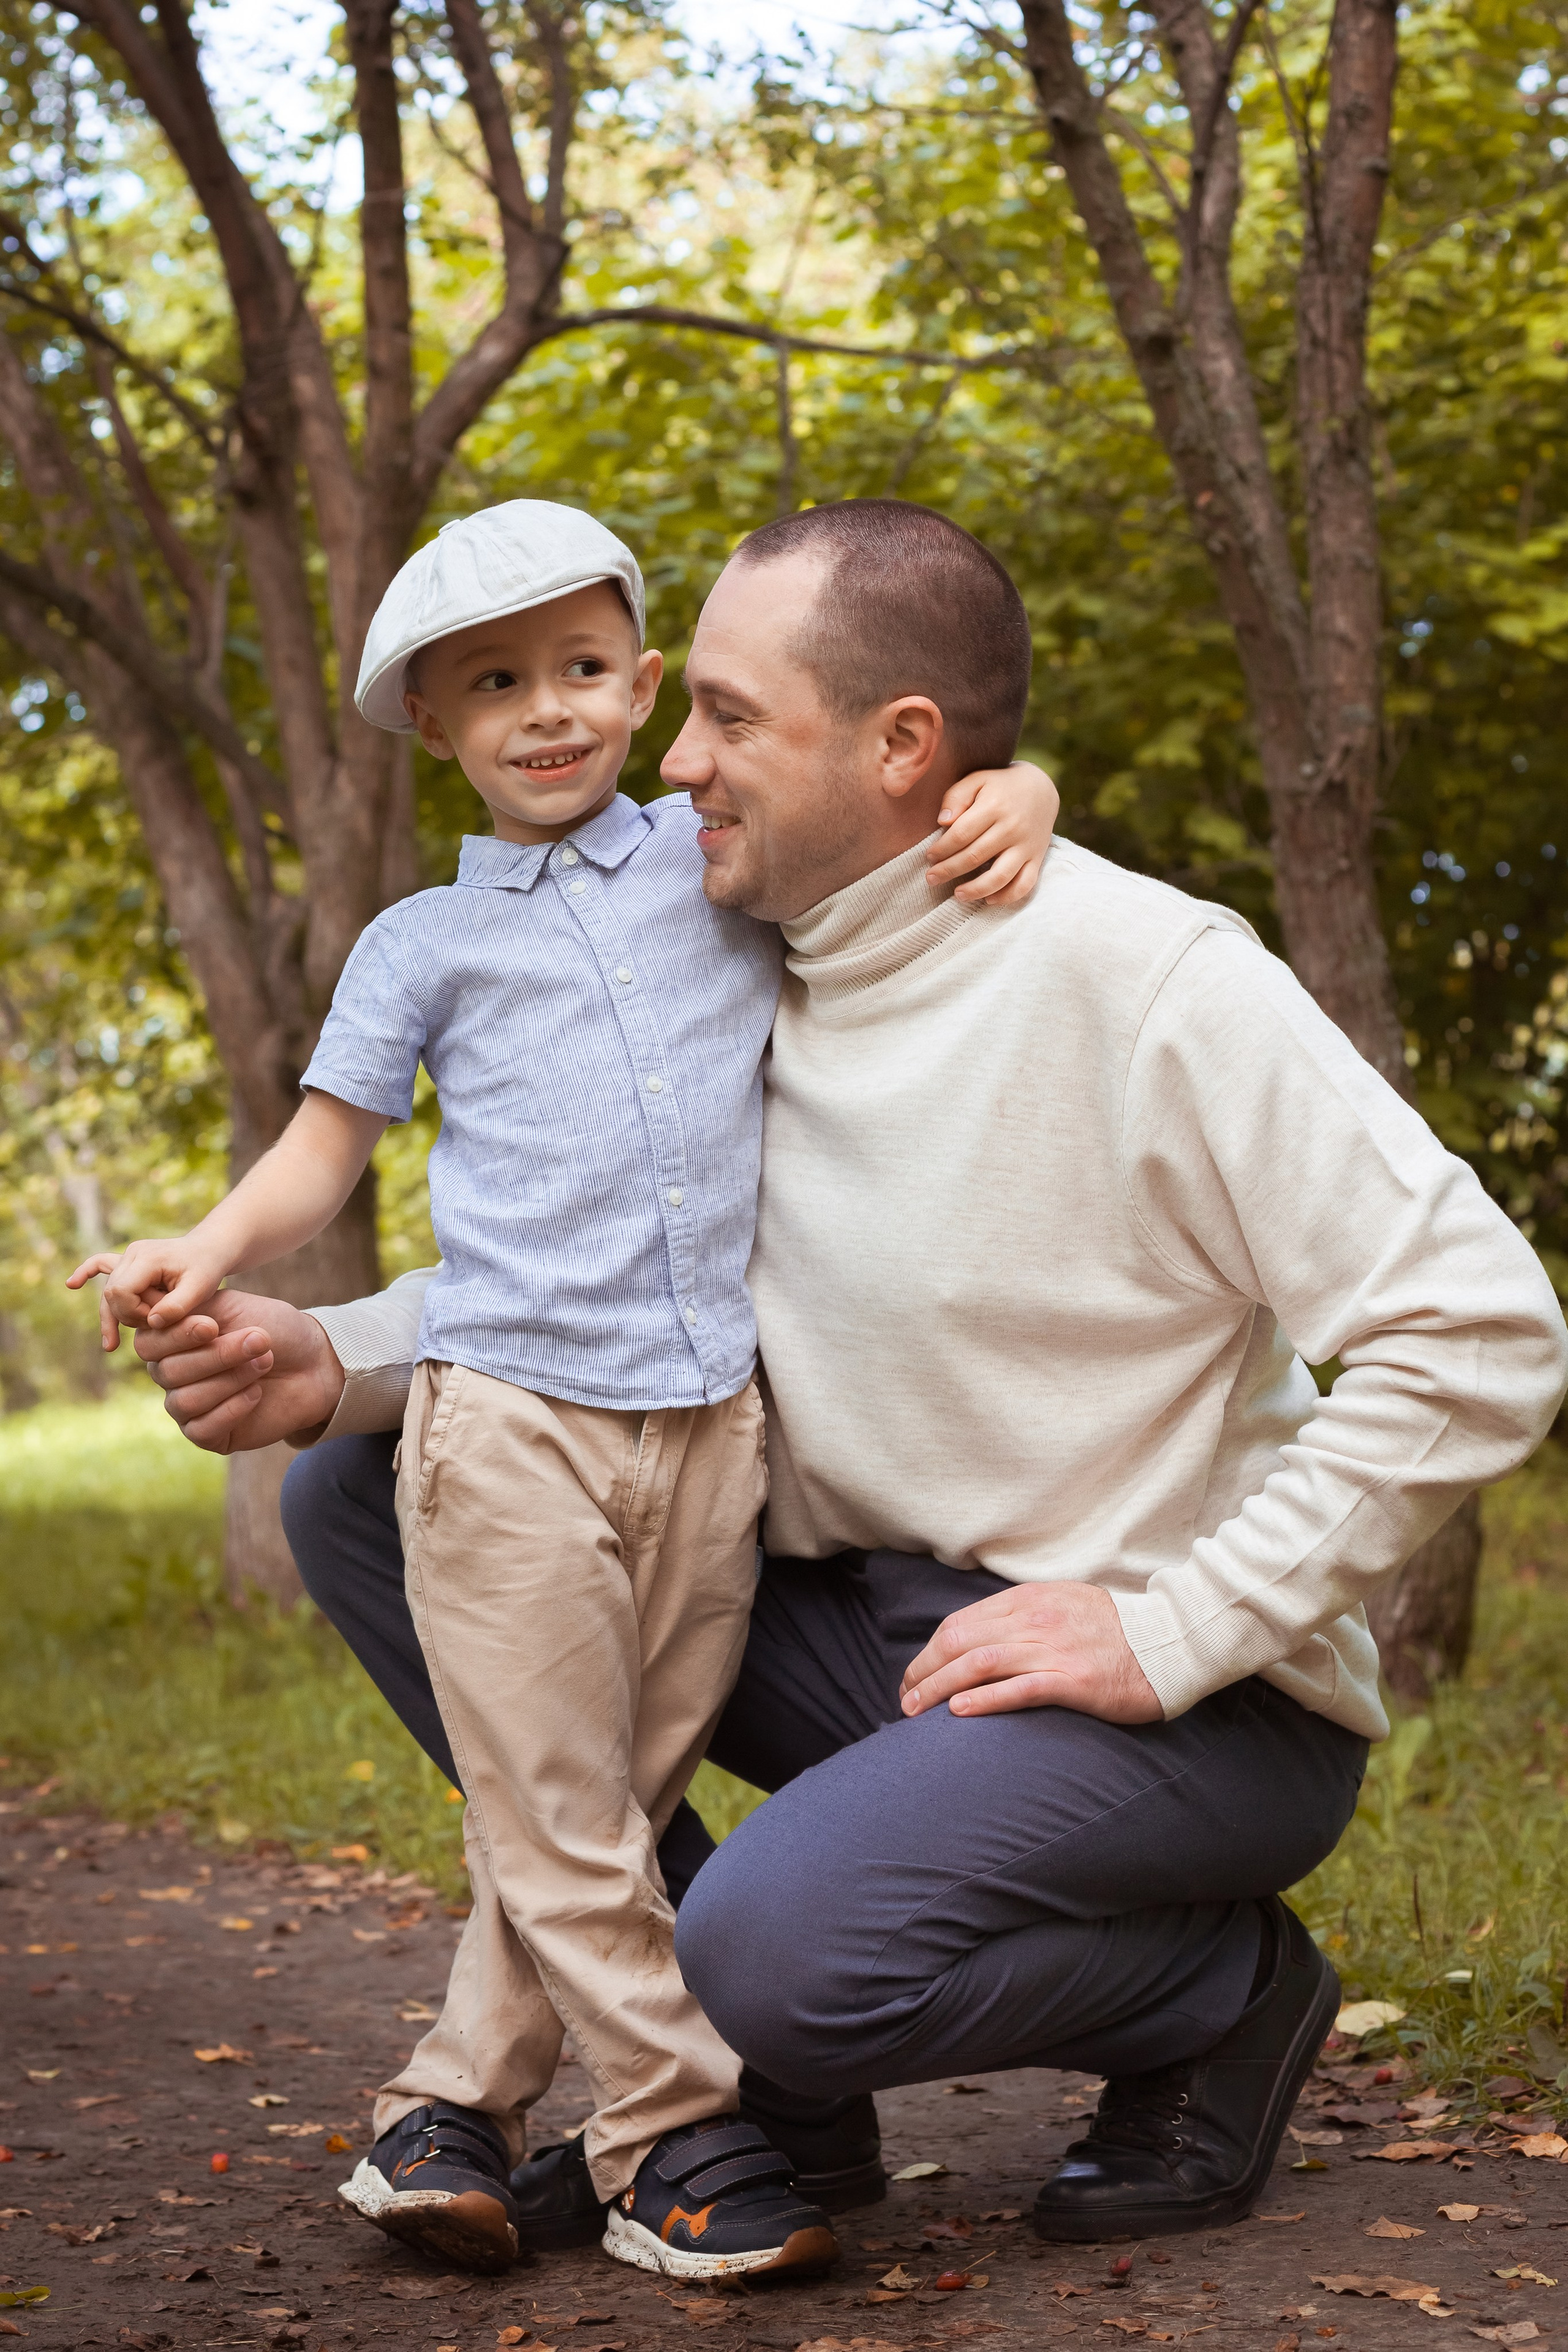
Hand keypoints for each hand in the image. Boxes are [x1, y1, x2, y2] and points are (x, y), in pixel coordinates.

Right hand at [68, 1235, 229, 1347]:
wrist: (211, 1250)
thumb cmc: (207, 1269)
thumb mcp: (200, 1289)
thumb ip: (177, 1307)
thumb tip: (150, 1322)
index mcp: (147, 1258)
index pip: (121, 1292)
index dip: (134, 1313)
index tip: (158, 1320)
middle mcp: (132, 1254)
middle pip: (112, 1294)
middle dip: (130, 1316)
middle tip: (156, 1323)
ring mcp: (127, 1256)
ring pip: (108, 1292)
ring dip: (115, 1315)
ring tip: (112, 1346)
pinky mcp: (127, 1261)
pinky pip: (100, 1264)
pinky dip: (87, 1273)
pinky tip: (71, 1284)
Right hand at [134, 1289, 346, 1453]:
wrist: (313, 1362)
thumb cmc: (272, 1328)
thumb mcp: (234, 1307)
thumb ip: (193, 1307)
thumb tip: (156, 1315)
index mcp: (170, 1341)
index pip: (148, 1344)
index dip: (178, 1336)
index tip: (213, 1326)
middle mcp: (170, 1375)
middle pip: (168, 1373)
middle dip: (218, 1355)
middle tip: (260, 1340)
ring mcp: (186, 1407)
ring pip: (185, 1401)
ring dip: (230, 1380)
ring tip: (264, 1362)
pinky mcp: (207, 1435)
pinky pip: (201, 1428)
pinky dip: (232, 1409)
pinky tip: (257, 1393)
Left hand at [899, 1580, 1162, 1722]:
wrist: (1170, 1640)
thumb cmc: (1114, 1631)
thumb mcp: (1062, 1606)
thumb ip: (1022, 1617)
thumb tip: (980, 1637)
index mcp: (1028, 1601)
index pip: (961, 1623)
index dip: (928, 1651)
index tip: (913, 1676)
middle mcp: (1035, 1621)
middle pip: (960, 1642)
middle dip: (923, 1671)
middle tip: (904, 1700)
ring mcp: (1054, 1650)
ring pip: (980, 1664)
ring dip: (939, 1687)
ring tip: (916, 1711)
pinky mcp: (1075, 1681)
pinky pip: (1020, 1688)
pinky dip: (986, 1699)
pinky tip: (960, 1712)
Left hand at [928, 760, 1058, 906]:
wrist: (1041, 788)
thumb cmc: (1000, 786)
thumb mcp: (977, 779)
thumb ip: (956, 796)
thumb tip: (943, 822)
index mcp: (994, 806)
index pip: (961, 834)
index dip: (941, 849)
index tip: (929, 857)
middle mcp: (1012, 828)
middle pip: (974, 857)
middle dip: (949, 870)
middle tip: (931, 878)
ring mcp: (1026, 845)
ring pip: (1000, 876)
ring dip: (975, 890)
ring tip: (957, 894)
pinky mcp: (1037, 858)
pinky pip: (1025, 884)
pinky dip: (1007, 896)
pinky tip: (989, 899)